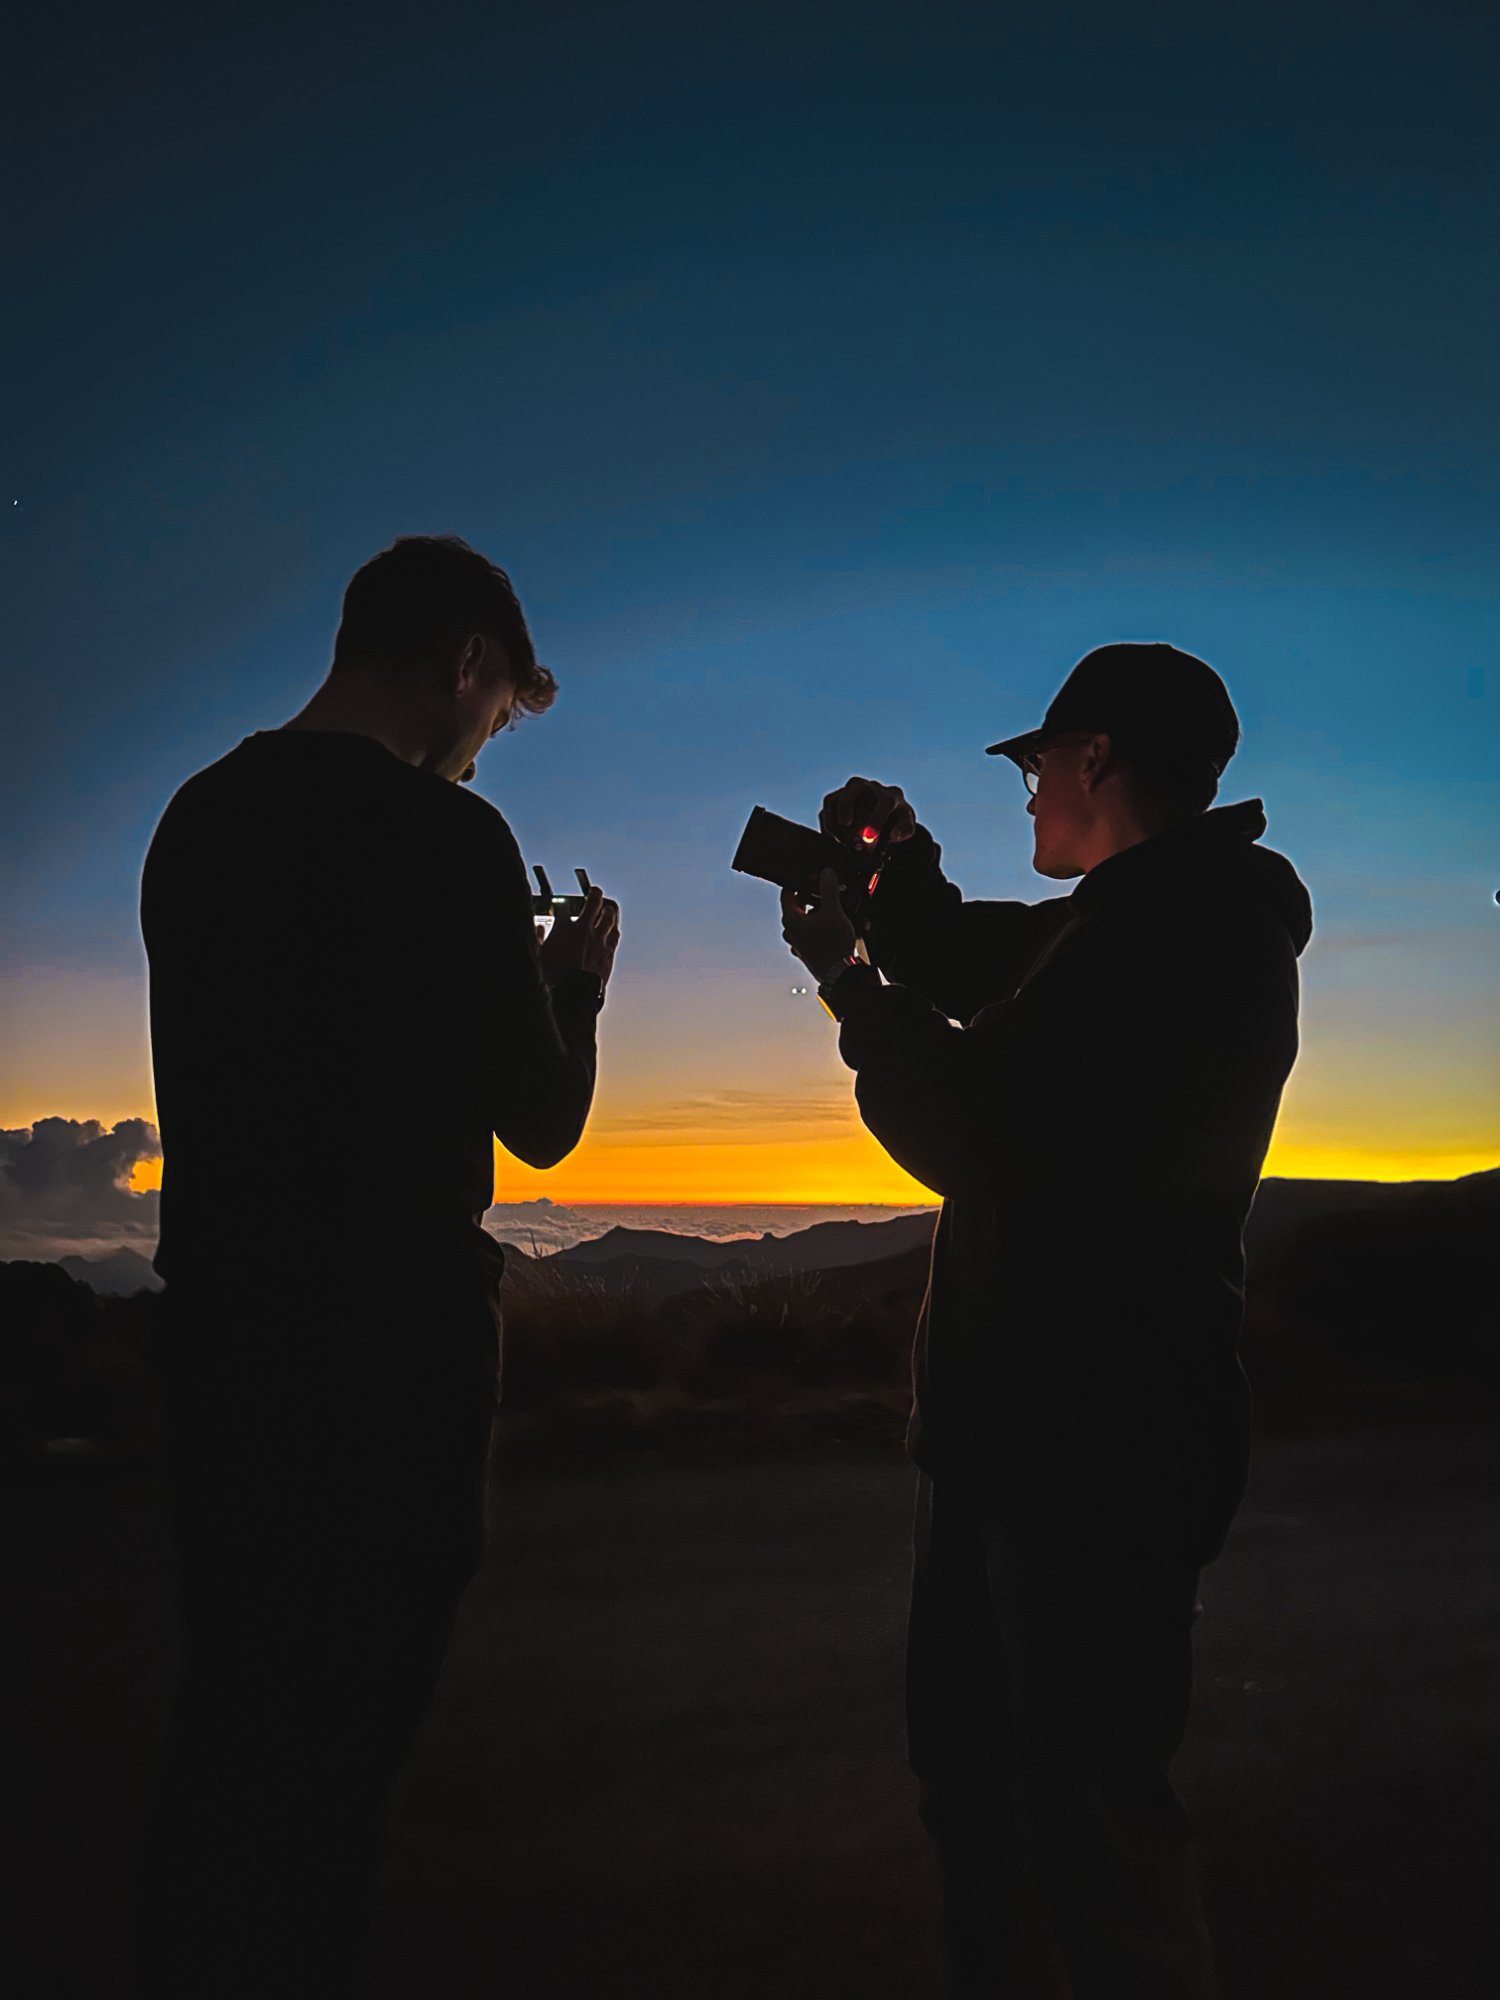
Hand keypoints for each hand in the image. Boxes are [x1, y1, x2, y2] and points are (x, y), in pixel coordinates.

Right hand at [539, 885, 620, 986]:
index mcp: (564, 928)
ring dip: (608, 909)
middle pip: (593, 903)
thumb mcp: (538, 956)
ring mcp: (599, 941)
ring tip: (608, 905)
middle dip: (594, 894)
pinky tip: (613, 928)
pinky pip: (615, 935)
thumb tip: (538, 929)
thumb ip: (538, 939)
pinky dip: (614, 929)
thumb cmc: (554, 978)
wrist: (574, 994)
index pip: (562, 906)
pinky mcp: (608, 953)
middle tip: (594, 891)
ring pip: (609, 916)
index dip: (560, 904)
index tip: (558, 905)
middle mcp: (584, 930)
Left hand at [780, 868, 857, 984]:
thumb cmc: (833, 946)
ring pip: (804, 920)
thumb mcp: (833, 911)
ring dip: (816, 910)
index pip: (787, 893)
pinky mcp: (807, 952)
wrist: (840, 975)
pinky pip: (810, 932)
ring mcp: (798, 943)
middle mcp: (790, 932)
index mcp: (791, 920)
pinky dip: (819, 924)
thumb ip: (828, 889)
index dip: (800, 881)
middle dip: (810, 895)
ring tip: (832, 907)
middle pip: (796, 906)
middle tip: (825, 890)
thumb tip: (826, 873)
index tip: (813, 877)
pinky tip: (833, 924)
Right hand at [818, 776, 916, 849]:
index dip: (876, 820)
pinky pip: (827, 807)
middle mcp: (869, 787)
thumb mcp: (906, 826)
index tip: (868, 837)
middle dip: (847, 808)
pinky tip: (834, 838)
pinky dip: (827, 823)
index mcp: (891, 794)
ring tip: (841, 841)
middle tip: (846, 829)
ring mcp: (850, 791)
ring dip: (833, 821)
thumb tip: (894, 835)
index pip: (884, 802)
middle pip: (853, 789)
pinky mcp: (837, 797)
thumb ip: (905, 830)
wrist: (885, 813)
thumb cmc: (896, 820)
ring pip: (834, 799)